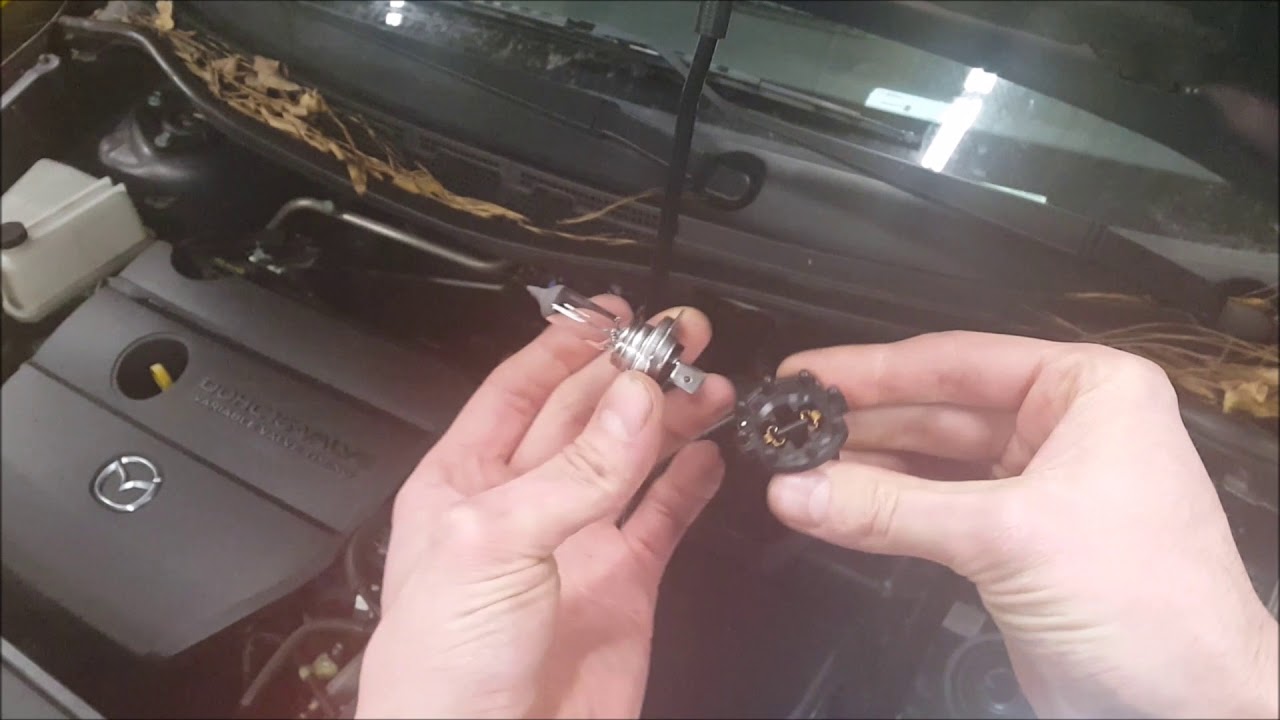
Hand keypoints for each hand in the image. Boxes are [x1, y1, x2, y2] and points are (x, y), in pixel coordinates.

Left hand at [356, 297, 733, 718]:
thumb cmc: (440, 672)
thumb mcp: (493, 544)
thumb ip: (573, 471)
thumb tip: (635, 401)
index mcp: (464, 482)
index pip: (519, 389)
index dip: (567, 347)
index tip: (615, 315)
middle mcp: (522, 506)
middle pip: (585, 415)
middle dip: (632, 373)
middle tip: (682, 338)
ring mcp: (575, 546)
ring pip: (631, 461)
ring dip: (671, 419)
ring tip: (710, 384)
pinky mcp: (623, 588)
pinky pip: (662, 519)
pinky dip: (690, 485)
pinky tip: (708, 455)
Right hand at [767, 331, 1277, 718]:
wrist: (1188, 711)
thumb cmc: (1155, 608)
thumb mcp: (1009, 536)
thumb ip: (893, 510)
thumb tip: (801, 488)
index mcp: (1091, 391)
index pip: (960, 362)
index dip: (874, 369)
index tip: (810, 374)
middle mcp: (1067, 428)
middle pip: (939, 409)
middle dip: (863, 421)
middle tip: (790, 423)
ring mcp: (1039, 485)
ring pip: (934, 461)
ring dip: (867, 467)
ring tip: (798, 464)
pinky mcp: (1016, 540)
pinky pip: (937, 508)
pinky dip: (888, 509)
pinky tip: (838, 504)